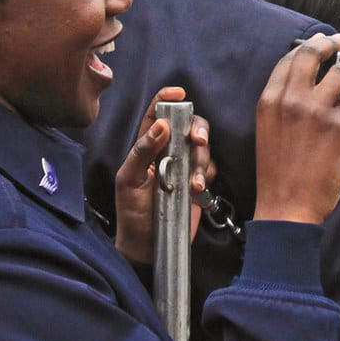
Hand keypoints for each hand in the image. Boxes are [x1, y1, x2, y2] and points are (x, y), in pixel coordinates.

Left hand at [114, 86, 213, 264]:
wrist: (146, 248)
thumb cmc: (131, 213)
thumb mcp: (128, 180)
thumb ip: (143, 151)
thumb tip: (162, 124)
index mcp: (146, 148)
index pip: (156, 115)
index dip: (166, 98)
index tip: (179, 92)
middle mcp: (168, 153)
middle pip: (189, 126)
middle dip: (198, 129)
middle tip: (197, 141)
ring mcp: (184, 169)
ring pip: (203, 148)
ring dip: (202, 160)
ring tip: (193, 183)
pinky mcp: (197, 185)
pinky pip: (210, 170)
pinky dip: (207, 176)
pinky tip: (197, 191)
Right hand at [253, 34, 339, 224]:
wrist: (287, 205)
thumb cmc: (277, 172)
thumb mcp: (269, 129)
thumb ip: (283, 103)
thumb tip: (309, 81)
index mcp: (269, 100)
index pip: (289, 59)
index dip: (307, 46)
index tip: (320, 41)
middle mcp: (290, 99)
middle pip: (313, 54)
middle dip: (330, 42)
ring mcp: (316, 111)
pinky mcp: (338, 126)